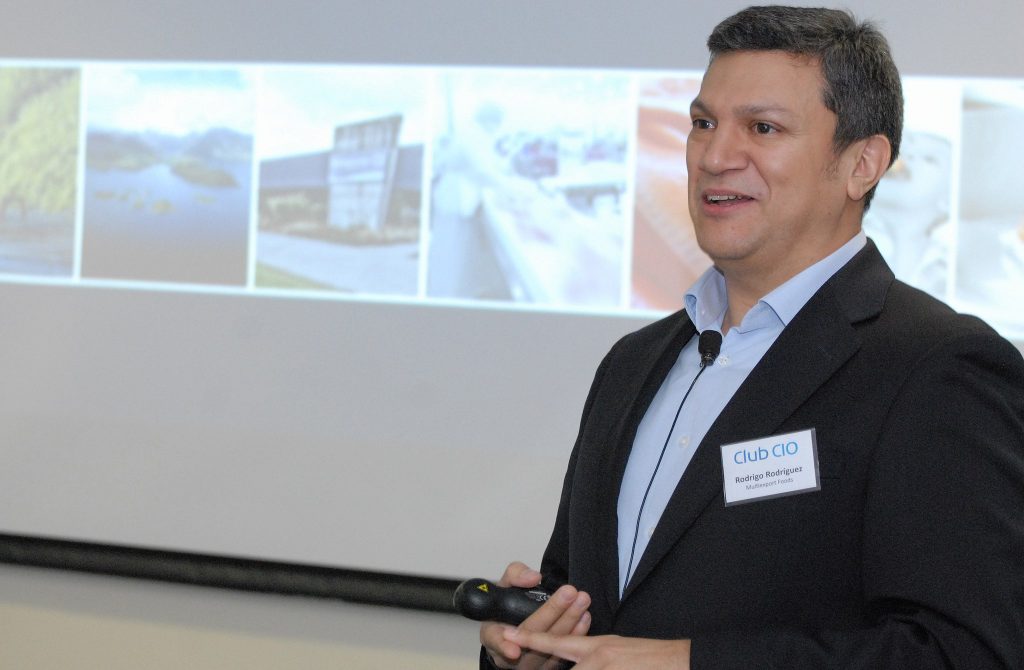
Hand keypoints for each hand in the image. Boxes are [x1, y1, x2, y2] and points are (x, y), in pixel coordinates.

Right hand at [480, 562, 591, 668]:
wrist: (513, 626)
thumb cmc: (505, 608)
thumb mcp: (504, 585)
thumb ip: (515, 576)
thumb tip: (533, 577)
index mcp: (493, 633)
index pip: (496, 640)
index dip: (504, 646)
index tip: (515, 648)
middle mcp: (509, 652)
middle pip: (532, 637)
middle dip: (553, 612)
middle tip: (570, 592)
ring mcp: (529, 663)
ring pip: (550, 647)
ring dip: (569, 622)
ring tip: (581, 602)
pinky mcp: (547, 667)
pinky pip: (563, 654)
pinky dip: (575, 634)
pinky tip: (584, 618)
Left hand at [503, 629, 690, 669]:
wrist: (680, 661)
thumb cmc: (651, 659)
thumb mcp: (617, 652)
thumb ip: (594, 657)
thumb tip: (577, 663)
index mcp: (597, 647)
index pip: (555, 642)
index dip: (529, 640)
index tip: (507, 636)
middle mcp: (598, 657)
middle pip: (566, 669)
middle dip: (548, 666)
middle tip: (545, 653)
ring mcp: (606, 668)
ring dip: (580, 669)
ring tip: (606, 661)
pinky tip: (612, 669)